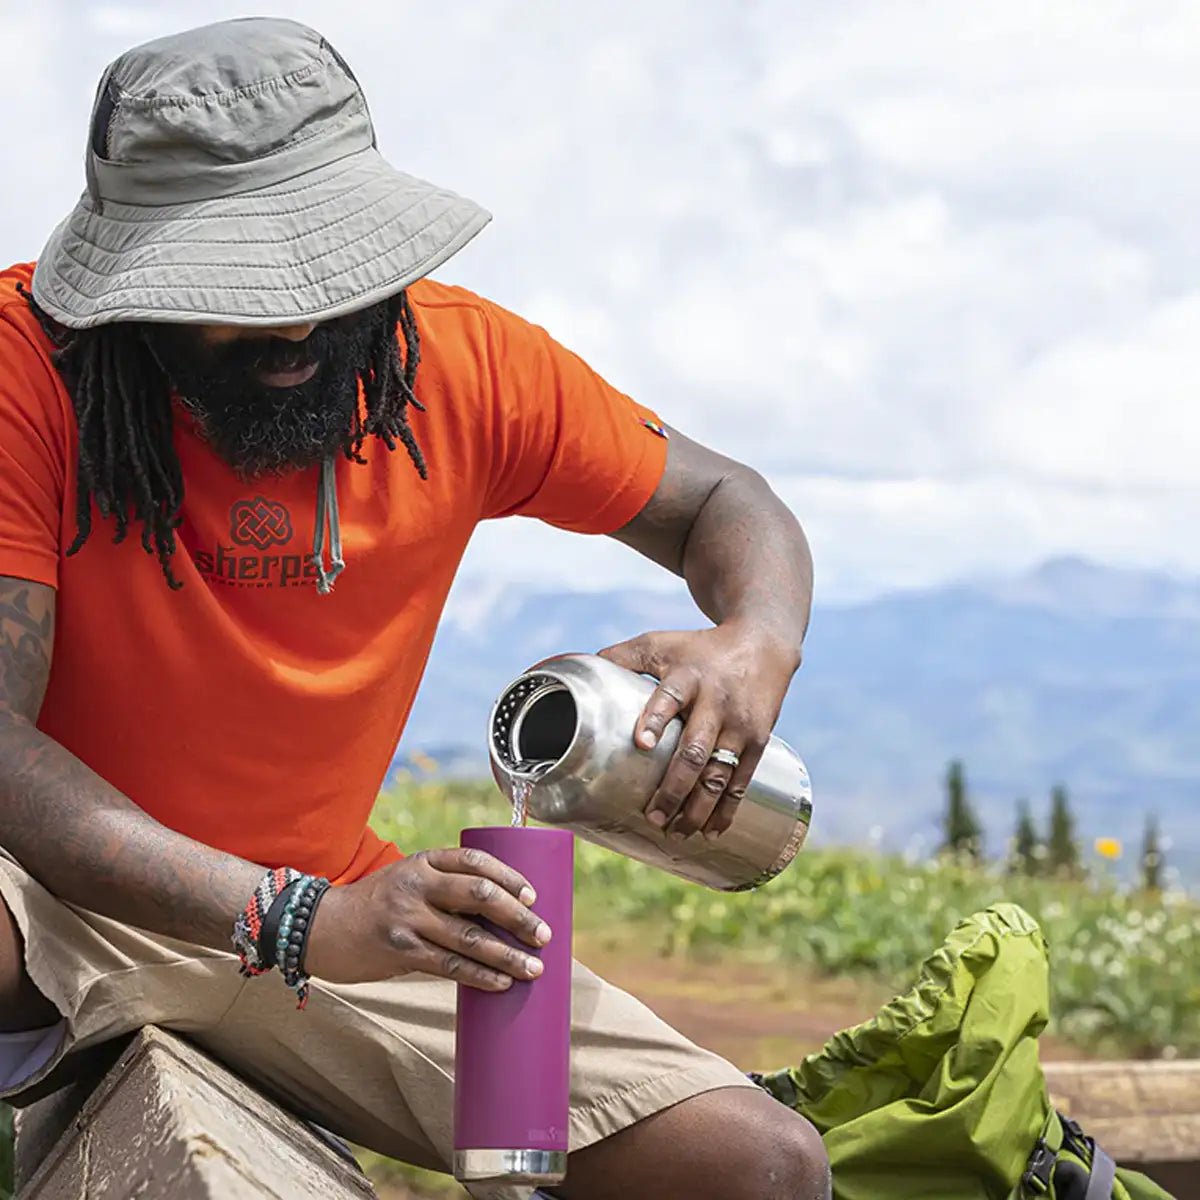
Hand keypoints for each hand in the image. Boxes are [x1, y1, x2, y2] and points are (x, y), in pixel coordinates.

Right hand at [304, 848, 552, 988]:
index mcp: (424, 861)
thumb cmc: (376, 905)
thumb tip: (500, 912)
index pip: (475, 861)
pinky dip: (480, 976)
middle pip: (480, 896)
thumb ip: (444, 889)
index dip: (509, 876)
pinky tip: (501, 983)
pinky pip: (450, 965)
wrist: (321, 928)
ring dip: (507, 955)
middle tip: (544, 934)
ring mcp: (408, 919)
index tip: (533, 895)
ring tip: (533, 968)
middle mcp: (417, 885)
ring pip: (469, 937)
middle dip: (518, 917)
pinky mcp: (401, 952)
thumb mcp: (408, 880)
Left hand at [599, 622, 799, 839]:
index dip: (655, 718)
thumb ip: (623, 657)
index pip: (670, 697)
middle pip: (695, 751)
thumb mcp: (661, 643)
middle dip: (674, 788)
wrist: (763, 645)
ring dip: (697, 808)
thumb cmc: (700, 648)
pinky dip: (727, 810)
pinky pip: (742, 782)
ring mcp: (740, 725)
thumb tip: (579, 672)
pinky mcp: (759, 741)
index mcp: (687, 677)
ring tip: (676, 832)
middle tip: (654, 817)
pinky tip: (710, 832)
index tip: (641, 742)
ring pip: (719, 775)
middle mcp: (716, 702)